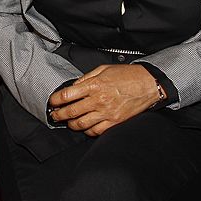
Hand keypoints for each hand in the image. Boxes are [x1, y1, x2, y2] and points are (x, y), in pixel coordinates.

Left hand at [47, 64, 161, 135]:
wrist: (147, 84)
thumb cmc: (127, 75)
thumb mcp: (103, 69)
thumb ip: (86, 78)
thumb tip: (74, 86)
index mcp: (94, 85)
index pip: (67, 95)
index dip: (56, 100)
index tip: (52, 102)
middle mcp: (99, 100)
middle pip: (71, 112)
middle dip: (59, 115)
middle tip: (55, 116)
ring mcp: (107, 113)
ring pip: (82, 124)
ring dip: (71, 124)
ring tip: (68, 122)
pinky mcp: (115, 122)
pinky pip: (96, 131)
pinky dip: (88, 131)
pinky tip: (85, 127)